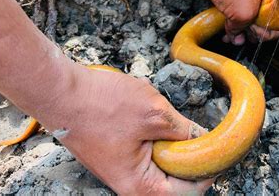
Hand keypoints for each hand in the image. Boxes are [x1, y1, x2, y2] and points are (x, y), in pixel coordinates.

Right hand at [36, 63, 212, 194]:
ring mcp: (122, 172)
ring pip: (161, 167)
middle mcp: (130, 186)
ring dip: (173, 148)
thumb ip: (184, 131)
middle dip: (190, 160)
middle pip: (174, 183)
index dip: (206, 172)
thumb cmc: (101, 104)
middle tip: (201, 137)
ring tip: (174, 125)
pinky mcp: (117, 157)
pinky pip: (146, 156)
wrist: (61, 93)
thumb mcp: (154, 113)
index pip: (186, 192)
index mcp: (139, 186)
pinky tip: (156, 122)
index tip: (218, 152)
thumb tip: (203, 138)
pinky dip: (158, 141)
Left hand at [175, 0, 278, 44]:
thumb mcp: (245, 10)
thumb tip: (237, 35)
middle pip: (261, 19)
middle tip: (249, 37)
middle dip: (254, 33)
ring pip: (244, 18)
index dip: (273, 30)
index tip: (263, 37)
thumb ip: (243, 27)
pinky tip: (226, 33)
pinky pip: (229, 14)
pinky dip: (227, 25)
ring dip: (239, 32)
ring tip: (235, 39)